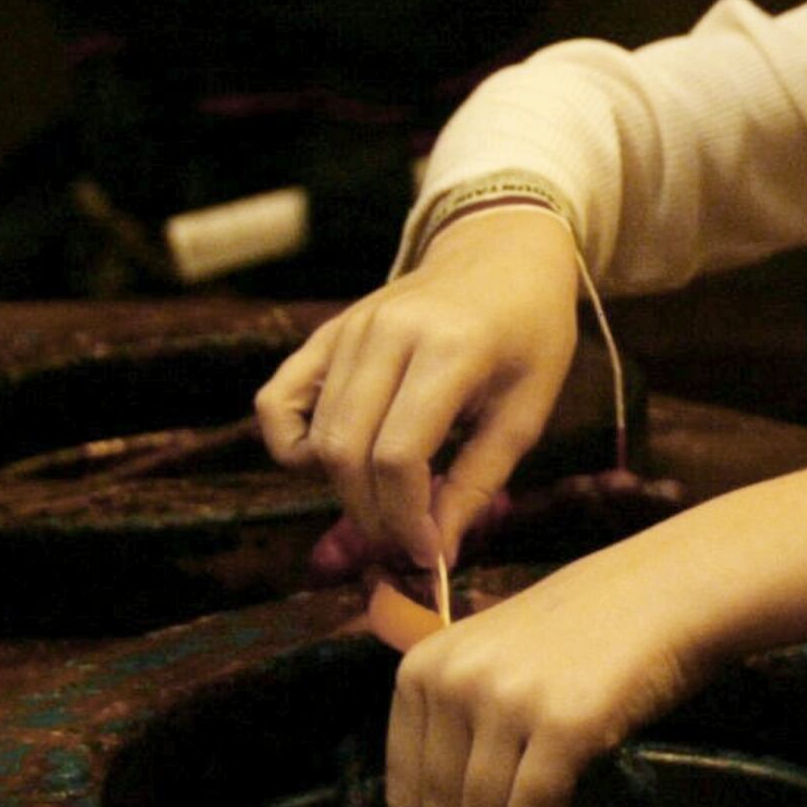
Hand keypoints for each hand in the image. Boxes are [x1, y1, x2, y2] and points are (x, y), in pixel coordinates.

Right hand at [257, 204, 580, 568]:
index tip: (427, 554)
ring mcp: (350, 328)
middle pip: (348, 452)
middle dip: (374, 515)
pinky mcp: (327, 332)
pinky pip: (276, 401)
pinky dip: (293, 446)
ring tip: (389, 504)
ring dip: (345, 490)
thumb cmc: (529, 331)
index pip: (399, 456)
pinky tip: (336, 460)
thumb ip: (477, 482)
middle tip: (406, 540)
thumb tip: (435, 553)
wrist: (503, 252)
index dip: (406, 519)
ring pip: (317, 437)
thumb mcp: (527, 409)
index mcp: (450, 348)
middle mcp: (388, 333)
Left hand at [386, 531, 708, 806]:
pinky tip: (575, 773)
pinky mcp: (562, 725)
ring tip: (553, 780)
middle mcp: (452, 683)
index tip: (488, 804)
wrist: (666, 590)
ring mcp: (506, 702)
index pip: (403, 793)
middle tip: (527, 799)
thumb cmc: (581, 629)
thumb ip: (456, 728)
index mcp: (420, 670)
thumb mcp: (491, 662)